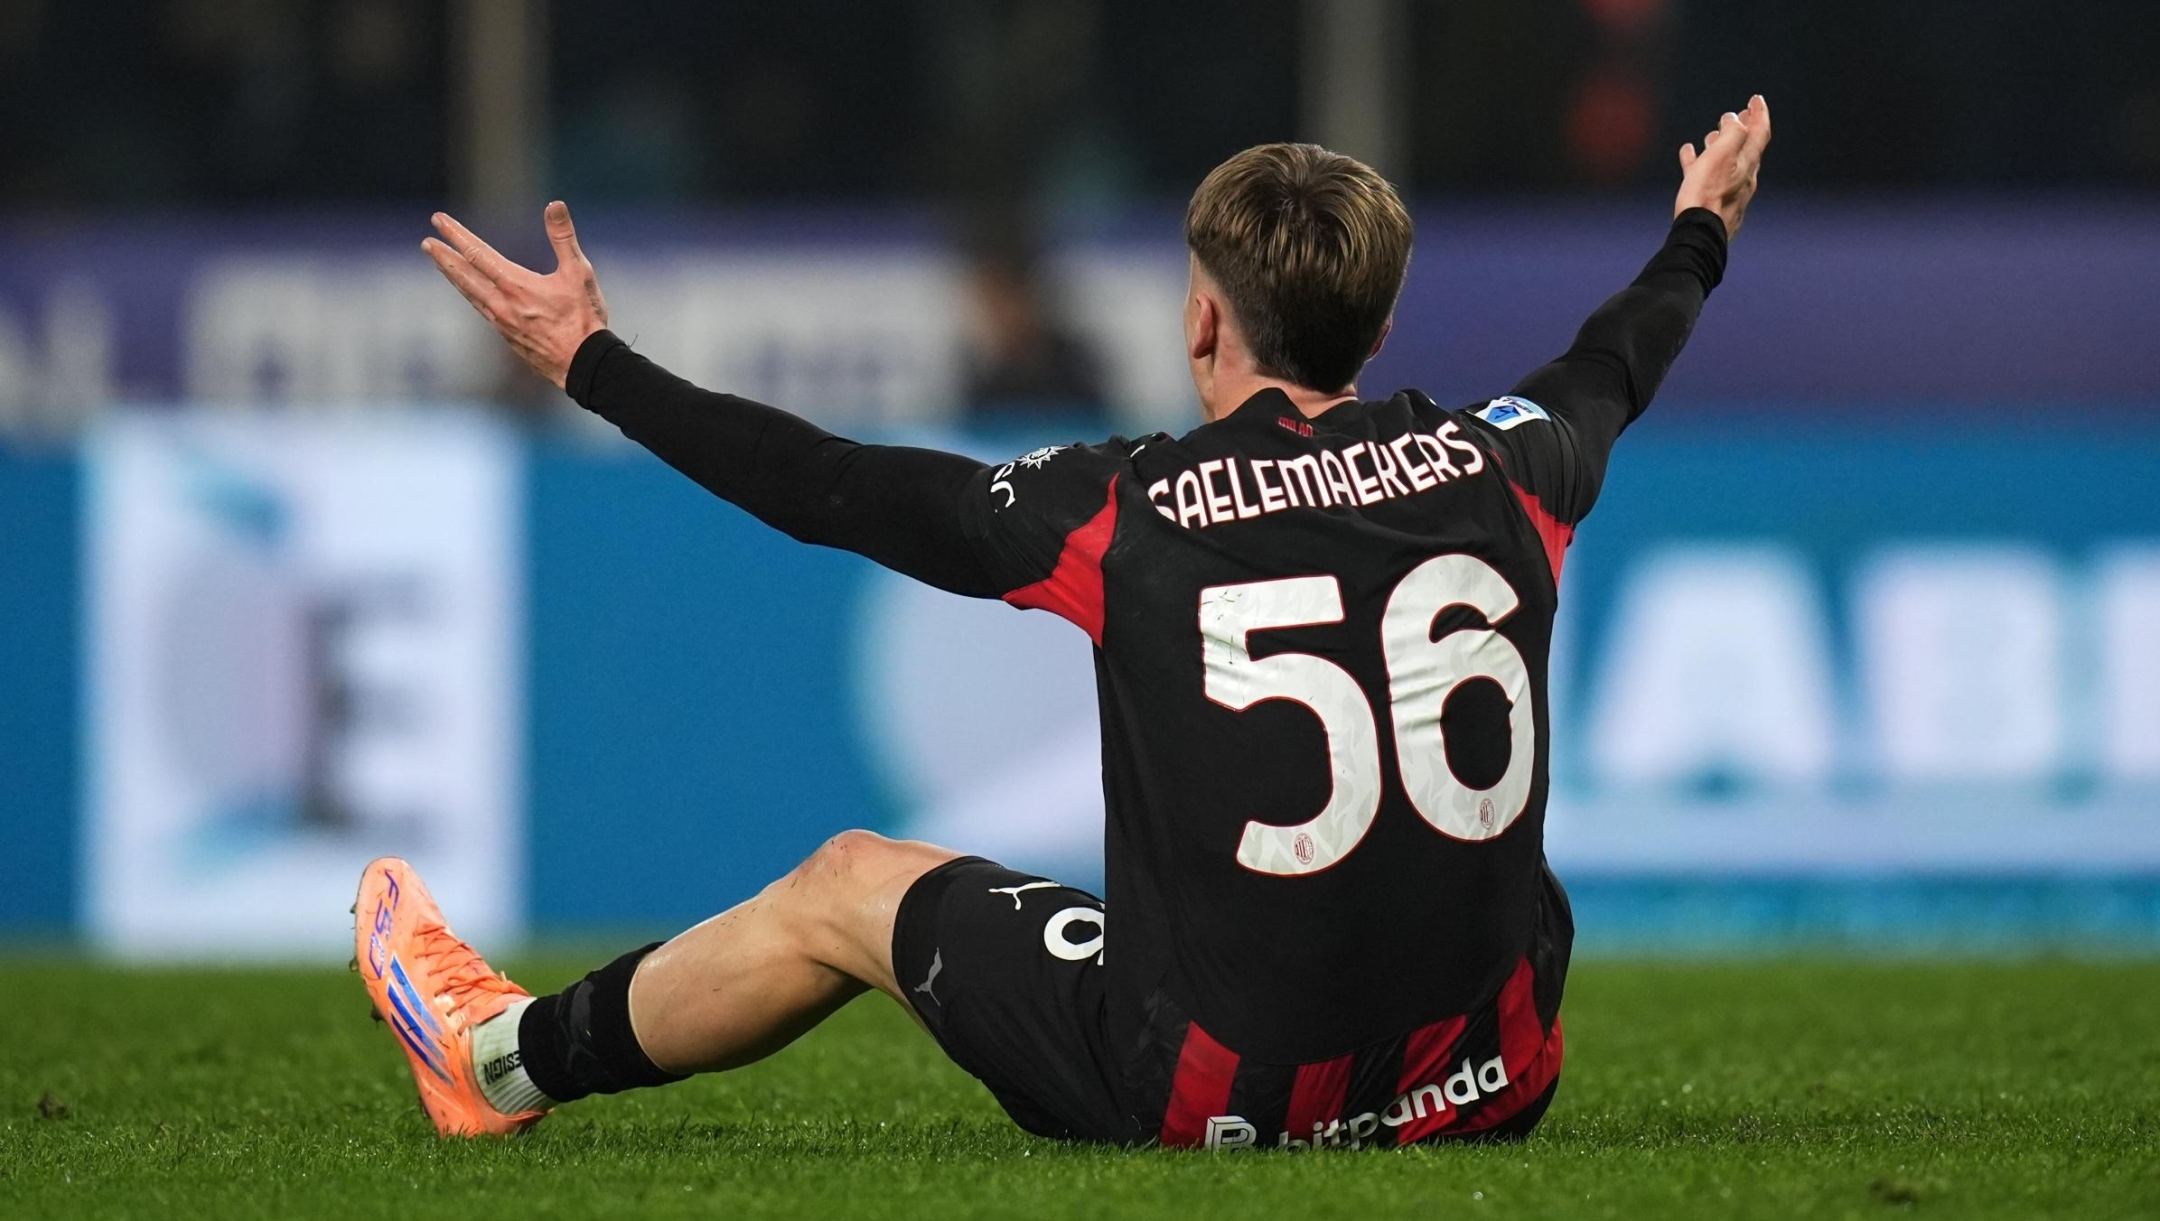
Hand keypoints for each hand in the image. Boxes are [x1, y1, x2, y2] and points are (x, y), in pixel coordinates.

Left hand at [422, 202, 607, 390]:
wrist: (584, 366)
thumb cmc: (585, 319)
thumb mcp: (579, 272)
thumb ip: (563, 237)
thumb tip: (554, 204)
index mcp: (515, 284)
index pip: (477, 253)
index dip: (456, 235)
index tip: (438, 221)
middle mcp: (501, 304)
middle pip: (464, 275)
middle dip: (444, 256)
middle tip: (426, 243)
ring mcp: (501, 323)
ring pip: (469, 294)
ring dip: (452, 276)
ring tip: (439, 264)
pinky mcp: (507, 337)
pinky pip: (481, 310)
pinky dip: (469, 296)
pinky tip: (471, 294)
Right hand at [1675, 95, 1770, 238]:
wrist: (1698, 234)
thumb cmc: (1707, 194)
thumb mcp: (1721, 155)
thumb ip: (1732, 133)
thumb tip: (1734, 119)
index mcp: (1748, 164)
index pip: (1760, 133)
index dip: (1759, 114)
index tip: (1756, 99)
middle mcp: (1744, 178)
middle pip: (1746, 148)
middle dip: (1743, 129)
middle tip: (1740, 115)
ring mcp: (1729, 193)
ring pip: (1727, 163)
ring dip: (1721, 145)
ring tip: (1711, 135)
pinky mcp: (1713, 204)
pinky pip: (1707, 177)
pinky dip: (1700, 163)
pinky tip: (1688, 157)